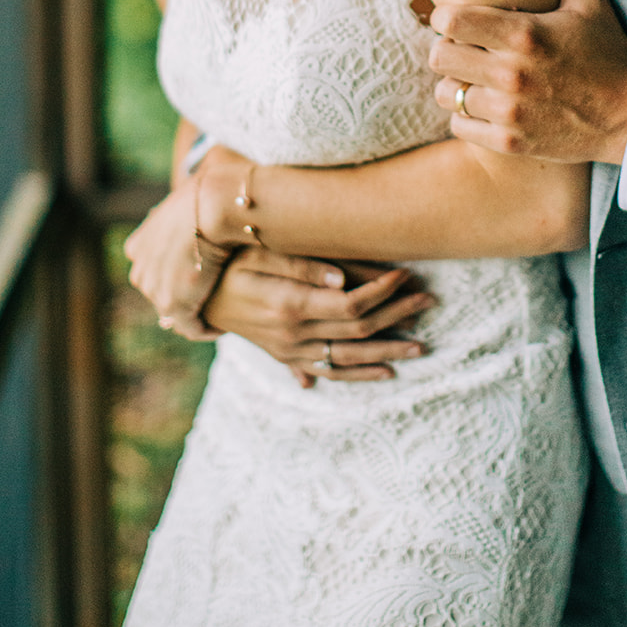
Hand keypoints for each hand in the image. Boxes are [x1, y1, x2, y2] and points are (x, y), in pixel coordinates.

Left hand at [123, 176, 231, 340]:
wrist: (213, 204)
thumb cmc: (208, 193)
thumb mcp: (187, 200)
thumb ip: (185, 212)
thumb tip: (200, 194)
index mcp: (137, 246)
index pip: (153, 270)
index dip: (175, 276)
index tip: (196, 279)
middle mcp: (139, 269)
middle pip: (161, 293)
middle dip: (183, 299)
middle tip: (209, 301)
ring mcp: (154, 290)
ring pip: (175, 312)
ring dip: (196, 314)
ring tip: (219, 314)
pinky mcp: (174, 307)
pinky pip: (192, 327)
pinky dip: (207, 329)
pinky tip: (222, 324)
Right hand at [202, 248, 435, 386]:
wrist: (196, 296)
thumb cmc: (230, 262)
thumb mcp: (258, 253)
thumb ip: (299, 263)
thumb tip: (340, 276)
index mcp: (289, 306)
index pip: (350, 304)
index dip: (383, 290)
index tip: (407, 273)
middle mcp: (293, 335)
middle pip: (358, 331)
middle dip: (397, 316)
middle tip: (430, 301)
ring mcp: (290, 351)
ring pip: (349, 358)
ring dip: (388, 352)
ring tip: (421, 347)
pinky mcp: (287, 358)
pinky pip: (330, 372)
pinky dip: (359, 374)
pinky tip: (386, 373)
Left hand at [429, 0, 626, 164]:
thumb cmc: (609, 52)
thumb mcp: (589, 0)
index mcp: (524, 34)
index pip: (450, 19)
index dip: (446, 17)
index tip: (458, 20)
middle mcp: (512, 74)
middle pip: (438, 57)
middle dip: (447, 50)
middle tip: (464, 49)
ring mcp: (510, 112)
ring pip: (446, 94)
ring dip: (455, 85)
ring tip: (475, 78)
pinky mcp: (511, 142)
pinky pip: (459, 127)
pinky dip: (467, 117)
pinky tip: (487, 106)